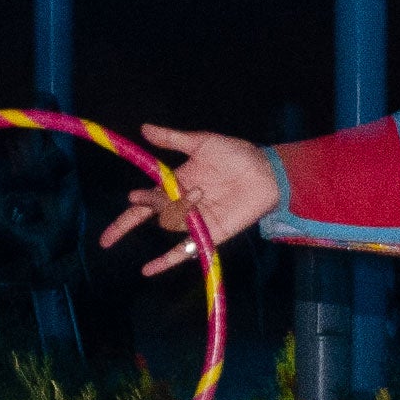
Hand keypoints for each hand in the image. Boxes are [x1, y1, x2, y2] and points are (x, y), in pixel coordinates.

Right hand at [94, 125, 281, 276]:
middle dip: (153, 205)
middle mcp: (184, 204)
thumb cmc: (236, 155)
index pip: (147, 198)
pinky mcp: (210, 233)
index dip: (136, 202)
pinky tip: (148, 270)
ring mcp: (197, 220)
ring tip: (201, 192)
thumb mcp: (202, 143)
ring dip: (181, 208)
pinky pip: (185, 251)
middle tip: (166, 192)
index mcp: (178, 183)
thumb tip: (143, 128)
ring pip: (173, 222)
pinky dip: (167, 261)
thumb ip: (172, 139)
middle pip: (156, 211)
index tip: (133, 198)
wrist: (266, 171)